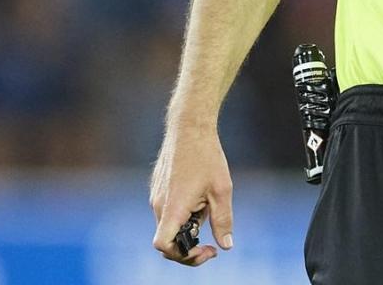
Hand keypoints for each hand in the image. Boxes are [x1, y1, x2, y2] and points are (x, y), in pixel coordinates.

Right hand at [149, 123, 234, 265]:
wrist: (189, 126)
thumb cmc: (206, 155)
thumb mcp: (222, 190)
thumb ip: (223, 221)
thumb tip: (226, 246)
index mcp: (173, 207)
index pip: (163, 246)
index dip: (183, 256)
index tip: (205, 248)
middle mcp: (159, 204)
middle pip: (168, 240)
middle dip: (190, 246)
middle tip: (212, 245)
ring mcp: (156, 195)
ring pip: (170, 225)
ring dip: (188, 227)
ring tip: (207, 207)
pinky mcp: (158, 188)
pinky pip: (168, 211)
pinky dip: (183, 214)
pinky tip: (200, 197)